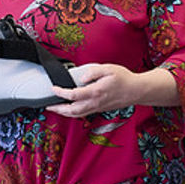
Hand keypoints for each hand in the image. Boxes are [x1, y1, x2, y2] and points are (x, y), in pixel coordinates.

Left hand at [47, 64, 178, 117]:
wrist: (137, 91)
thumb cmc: (124, 78)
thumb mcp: (109, 68)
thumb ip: (93, 71)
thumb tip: (81, 78)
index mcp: (96, 92)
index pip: (73, 95)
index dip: (61, 93)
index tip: (53, 88)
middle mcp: (95, 102)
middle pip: (72, 110)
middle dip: (58, 109)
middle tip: (48, 106)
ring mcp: (97, 107)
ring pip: (77, 115)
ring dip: (64, 113)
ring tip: (54, 109)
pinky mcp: (99, 109)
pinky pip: (83, 114)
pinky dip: (73, 113)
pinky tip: (69, 109)